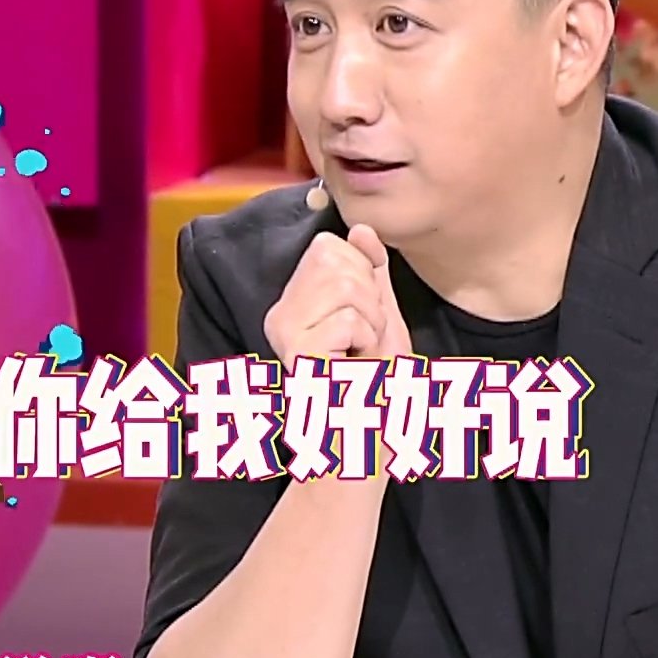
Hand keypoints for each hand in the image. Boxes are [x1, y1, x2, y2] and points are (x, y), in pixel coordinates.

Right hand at [265, 224, 412, 364]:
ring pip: (344, 287)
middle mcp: (279, 313)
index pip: (330, 245)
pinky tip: (352, 364)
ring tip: (359, 350)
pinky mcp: (295, 352)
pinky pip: (347, 319)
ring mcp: (283, 332)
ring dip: (370, 321)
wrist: (372, 428)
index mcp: (293, 300)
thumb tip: (360, 229)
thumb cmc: (375, 374)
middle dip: (369, 298)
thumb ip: (369, 268)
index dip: (363, 274)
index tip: (362, 317)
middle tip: (362, 338)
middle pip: (336, 260)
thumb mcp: (379, 309)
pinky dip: (365, 341)